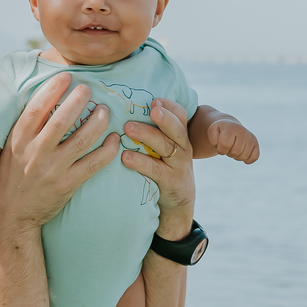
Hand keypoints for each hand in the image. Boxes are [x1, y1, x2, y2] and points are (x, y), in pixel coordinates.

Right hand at [0, 71, 120, 233]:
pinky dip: (106, 151)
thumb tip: (43, 98)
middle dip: (77, 101)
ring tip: (105, 110)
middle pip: (61, 121)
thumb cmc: (10, 177)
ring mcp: (52, 170)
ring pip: (81, 140)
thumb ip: (24, 127)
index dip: (52, 90)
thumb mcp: (9, 148)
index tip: (66, 76)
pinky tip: (113, 140)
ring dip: (97, 122)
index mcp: (18, 140)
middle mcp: (34, 153)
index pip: (36, 109)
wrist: (10, 215)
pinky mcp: (66, 185)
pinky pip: (92, 164)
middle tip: (89, 88)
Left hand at [117, 96, 195, 239]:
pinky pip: (156, 170)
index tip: (155, 99)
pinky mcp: (171, 183)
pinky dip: (141, 162)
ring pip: (166, 146)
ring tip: (128, 128)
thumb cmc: (163, 170)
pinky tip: (126, 157)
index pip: (181, 115)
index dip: (170, 106)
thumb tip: (123, 110)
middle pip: (176, 128)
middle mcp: (183, 148)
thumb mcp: (163, 150)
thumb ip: (152, 132)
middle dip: (164, 117)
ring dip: (147, 135)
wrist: (177, 206)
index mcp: (180, 137)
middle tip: (151, 108)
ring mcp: (179, 166)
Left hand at [208, 115, 259, 163]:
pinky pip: (254, 157)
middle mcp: (243, 132)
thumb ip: (212, 138)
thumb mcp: (213, 131)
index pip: (225, 145)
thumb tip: (218, 144)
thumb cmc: (221, 131)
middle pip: (235, 152)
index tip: (219, 146)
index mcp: (231, 128)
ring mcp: (250, 138)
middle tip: (228, 146)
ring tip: (234, 148)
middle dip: (228, 152)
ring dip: (236, 156)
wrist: (230, 126)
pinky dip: (247, 159)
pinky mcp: (255, 144)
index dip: (220, 149)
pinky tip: (242, 153)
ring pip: (243, 156)